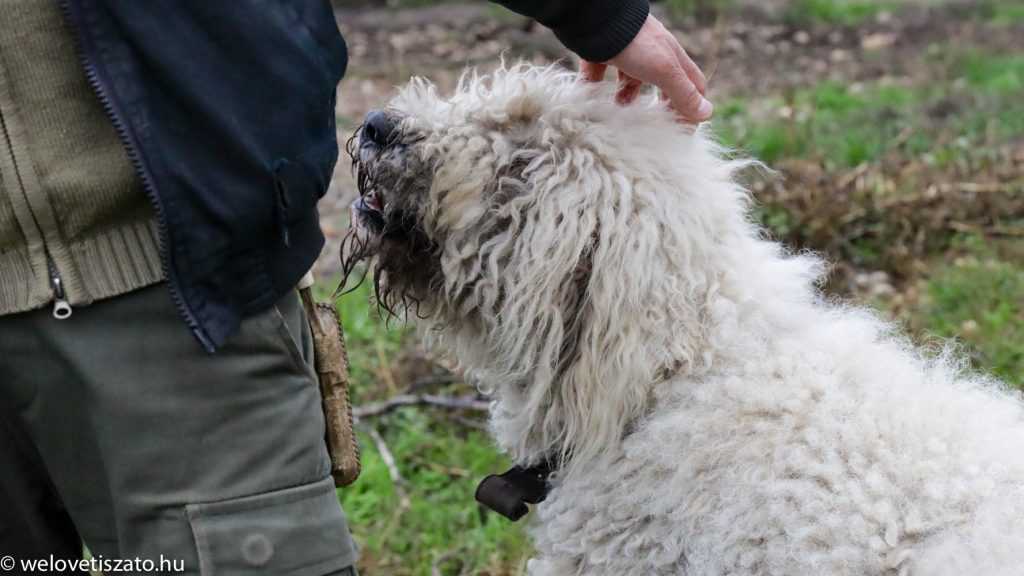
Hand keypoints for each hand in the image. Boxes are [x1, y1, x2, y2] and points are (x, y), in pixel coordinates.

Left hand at [581, 14, 711, 123]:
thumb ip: (683, 93)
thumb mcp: (664, 71)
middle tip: (654, 127)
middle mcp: (652, 55)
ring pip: (630, 82)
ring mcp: (627, 54)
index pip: (693, 84)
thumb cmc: (636, 43)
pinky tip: (592, 103)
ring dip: (626, 100)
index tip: (685, 130)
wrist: (599, 20)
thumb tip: (706, 114)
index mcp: (672, 58)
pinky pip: (600, 76)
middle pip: (663, 85)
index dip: (693, 107)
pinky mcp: (603, 54)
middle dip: (661, 107)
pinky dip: (597, 90)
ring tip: (620, 114)